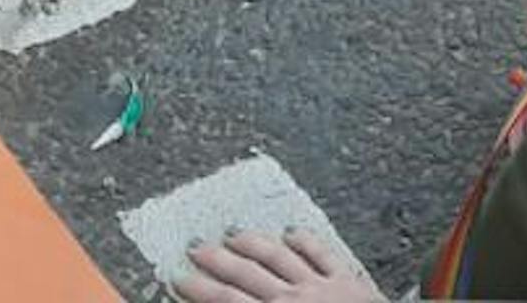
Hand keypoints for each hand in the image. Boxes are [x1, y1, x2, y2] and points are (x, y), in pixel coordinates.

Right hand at [172, 230, 383, 302]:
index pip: (228, 302)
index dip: (200, 290)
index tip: (179, 279)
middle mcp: (293, 300)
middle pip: (246, 275)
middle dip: (216, 262)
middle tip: (194, 250)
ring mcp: (321, 287)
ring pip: (278, 256)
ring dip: (252, 243)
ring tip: (232, 234)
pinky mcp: (348, 282)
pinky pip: (321, 253)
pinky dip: (302, 240)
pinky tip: (291, 231)